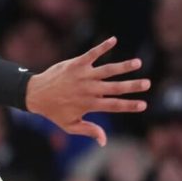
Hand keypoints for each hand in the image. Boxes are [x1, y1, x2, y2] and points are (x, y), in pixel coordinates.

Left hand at [24, 37, 149, 145]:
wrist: (34, 93)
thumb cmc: (54, 110)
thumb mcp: (69, 125)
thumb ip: (88, 130)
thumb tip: (105, 141)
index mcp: (89, 104)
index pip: (113, 105)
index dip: (129, 105)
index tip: (144, 105)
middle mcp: (88, 89)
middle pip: (114, 88)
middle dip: (132, 86)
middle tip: (147, 83)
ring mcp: (83, 75)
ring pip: (106, 70)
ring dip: (123, 66)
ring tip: (137, 63)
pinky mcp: (76, 64)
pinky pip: (91, 54)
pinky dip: (102, 47)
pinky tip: (113, 39)